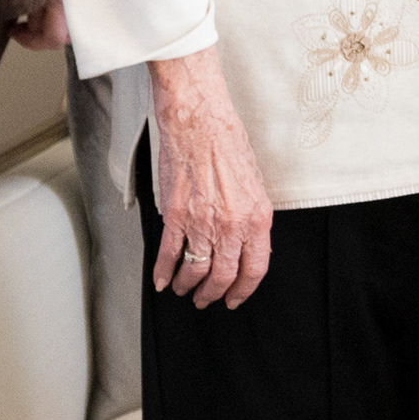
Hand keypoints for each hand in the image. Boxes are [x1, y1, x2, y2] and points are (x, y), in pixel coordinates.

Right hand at [148, 49, 276, 308]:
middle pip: (224, 276)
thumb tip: (245, 243)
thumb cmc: (227, 143)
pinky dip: (162, 272)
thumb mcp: (253, 183)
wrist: (200, 120)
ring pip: (196, 271)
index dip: (243, 290)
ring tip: (183, 289)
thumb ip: (250, 216)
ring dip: (187, 286)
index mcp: (257, 216)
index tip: (235, 298)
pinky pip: (169, 254)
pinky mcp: (176, 215)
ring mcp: (203, 221)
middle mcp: (233, 224)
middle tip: (205, 299)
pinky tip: (161, 279)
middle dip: (213, 294)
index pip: (255, 268)